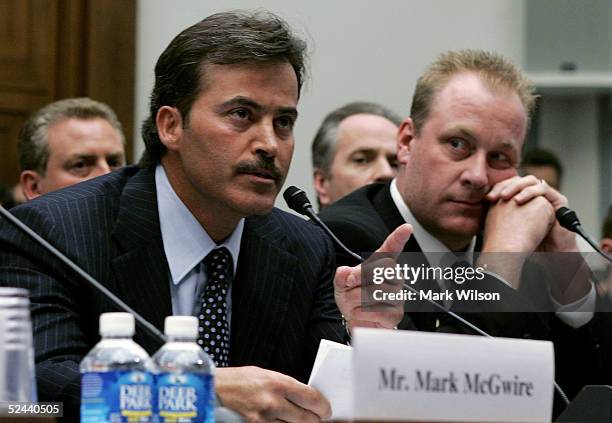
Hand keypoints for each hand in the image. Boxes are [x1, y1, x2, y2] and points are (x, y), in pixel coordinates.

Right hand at [216, 366, 330, 422]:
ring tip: (299, 419)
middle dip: (316, 419)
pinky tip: (283, 422)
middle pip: (307, 418)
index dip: (323, 407)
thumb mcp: (264, 374)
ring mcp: (264, 418)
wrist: (211, 390)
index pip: (312, 398)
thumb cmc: (236, 380)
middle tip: (318, 418)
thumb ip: (284, 385)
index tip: (326, 409)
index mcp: (278, 382)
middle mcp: (273, 401)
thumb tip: (303, 396)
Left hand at [334, 223, 412, 331]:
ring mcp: (397, 295)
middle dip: (358, 278)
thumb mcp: (341, 284)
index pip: (391, 249)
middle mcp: (393, 278)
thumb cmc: (353, 299)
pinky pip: (374, 310)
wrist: (358, 322)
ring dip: (354, 299)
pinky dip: (360, 313)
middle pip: (378, 270)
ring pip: (372, 292)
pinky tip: (363, 313)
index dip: (398, 238)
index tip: (406, 228)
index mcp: (381, 266)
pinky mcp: (396, 313)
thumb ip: (341, 276)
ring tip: (355, 303)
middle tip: (350, 286)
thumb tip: (347, 272)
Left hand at [486, 175, 576, 251]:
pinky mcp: (559, 200)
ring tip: (506, 198)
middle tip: (495, 196)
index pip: (509, 185)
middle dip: (506, 185)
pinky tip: (518, 201)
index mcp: (523, 198)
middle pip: (519, 180)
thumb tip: (479, 207)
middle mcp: (535, 195)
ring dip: (517, 187)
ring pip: (531, 181)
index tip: (487, 198)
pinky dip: (530, 192)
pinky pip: (544, 188)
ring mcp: (547, 196)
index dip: (498, 188)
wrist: (548, 255)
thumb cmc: (528, 244)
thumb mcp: (508, 226)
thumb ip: (498, 214)